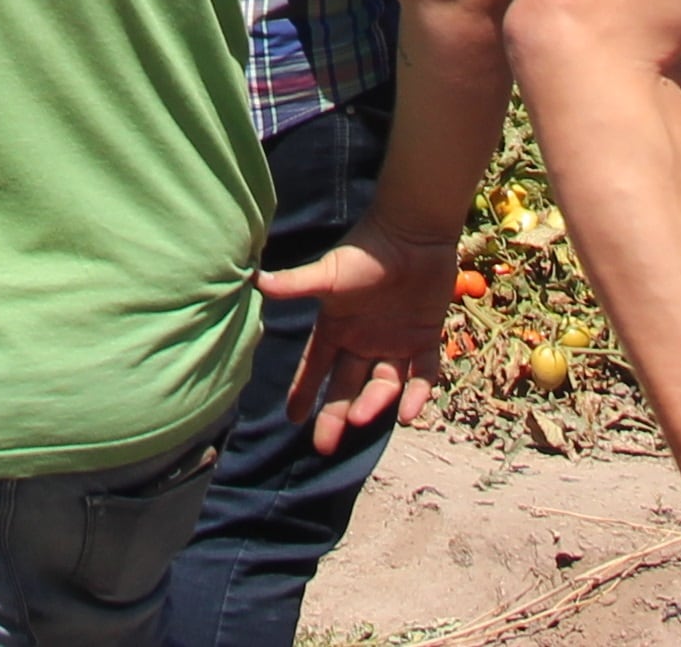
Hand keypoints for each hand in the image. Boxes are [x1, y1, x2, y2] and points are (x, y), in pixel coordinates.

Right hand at [257, 221, 461, 454]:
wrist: (413, 233)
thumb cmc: (366, 252)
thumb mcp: (329, 273)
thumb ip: (297, 284)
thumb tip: (256, 280)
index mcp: (337, 327)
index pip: (316, 367)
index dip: (304, 392)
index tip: (293, 420)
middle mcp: (363, 340)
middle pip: (347, 386)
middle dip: (335, 416)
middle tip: (324, 447)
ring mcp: (395, 341)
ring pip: (383, 384)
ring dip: (373, 403)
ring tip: (362, 416)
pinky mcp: (425, 338)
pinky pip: (422, 375)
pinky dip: (417, 395)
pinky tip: (409, 414)